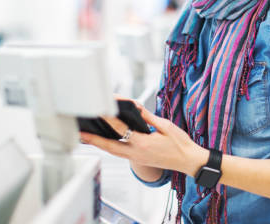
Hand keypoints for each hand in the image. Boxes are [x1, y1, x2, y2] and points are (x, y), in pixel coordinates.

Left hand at [80, 103, 207, 176]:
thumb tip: (135, 108)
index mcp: (144, 144)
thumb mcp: (166, 126)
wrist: (189, 161)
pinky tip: (105, 141)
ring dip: (100, 144)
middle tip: (81, 133)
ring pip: (114, 151)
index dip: (110, 119)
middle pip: (110, 146)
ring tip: (87, 137)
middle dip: (94, 140)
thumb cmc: (180, 144)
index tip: (101, 111)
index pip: (122, 130)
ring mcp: (137, 158)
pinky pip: (120, 153)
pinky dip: (110, 147)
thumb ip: (148, 117)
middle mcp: (137, 153)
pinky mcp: (139, 159)